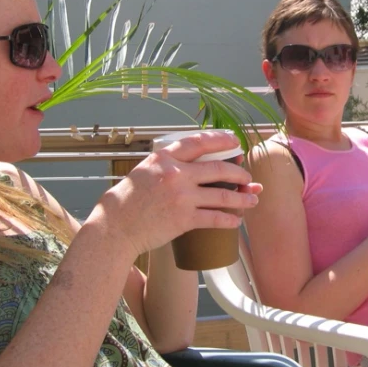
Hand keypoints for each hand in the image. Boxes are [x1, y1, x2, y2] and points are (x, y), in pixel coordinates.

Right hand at [93, 130, 259, 255]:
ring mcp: (182, 197)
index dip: (221, 139)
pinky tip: (236, 220)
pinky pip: (215, 217)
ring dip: (242, 197)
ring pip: (222, 195)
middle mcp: (176, 174)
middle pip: (218, 168)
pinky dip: (229, 219)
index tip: (235, 140)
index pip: (199, 142)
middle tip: (247, 177)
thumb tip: (190, 162)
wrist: (115, 227)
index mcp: (165, 158)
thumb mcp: (145, 170)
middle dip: (239, 173)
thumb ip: (167, 164)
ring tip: (252, 198)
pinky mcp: (184, 219)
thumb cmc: (127, 200)